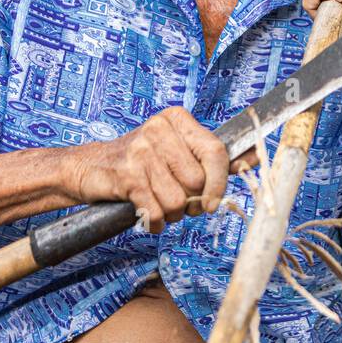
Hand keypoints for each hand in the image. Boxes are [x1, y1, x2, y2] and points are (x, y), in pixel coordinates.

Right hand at [64, 106, 235, 233]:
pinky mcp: (127, 175)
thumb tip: (254, 159)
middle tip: (178, 202)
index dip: (220, 181)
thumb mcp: (175, 150)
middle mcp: (159, 129)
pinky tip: (148, 215)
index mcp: (176, 119)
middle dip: (191, 202)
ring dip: (172, 213)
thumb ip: (210, 157)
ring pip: (178, 200)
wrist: (87, 168)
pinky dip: (155, 222)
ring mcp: (141, 151)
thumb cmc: (139, 162)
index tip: (214, 201)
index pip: (215, 150)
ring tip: (159, 204)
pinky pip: (156, 211)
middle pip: (197, 180)